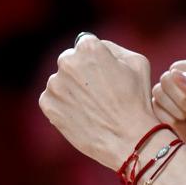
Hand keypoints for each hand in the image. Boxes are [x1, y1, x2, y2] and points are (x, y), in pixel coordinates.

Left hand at [39, 34, 158, 170]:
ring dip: (72, 89)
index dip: (98, 60)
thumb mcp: (137, 62)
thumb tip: (97, 46)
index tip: (106, 74)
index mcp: (89, 48)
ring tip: (92, 107)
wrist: (129, 140)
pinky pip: (52, 99)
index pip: (86, 44)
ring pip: (61, 81)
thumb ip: (113, 48)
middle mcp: (68, 62)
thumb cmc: (137, 100)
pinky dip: (64, 105)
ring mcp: (55, 84)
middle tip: (99, 93)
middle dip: (82, 73)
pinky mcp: (48, 105)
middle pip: (71, 61)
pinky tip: (82, 115)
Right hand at [151, 57, 185, 179]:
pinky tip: (182, 128)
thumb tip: (176, 76)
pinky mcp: (168, 111)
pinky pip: (153, 108)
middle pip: (166, 79)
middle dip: (179, 101)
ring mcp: (179, 95)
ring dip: (173, 112)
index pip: (180, 68)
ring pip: (157, 93)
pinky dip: (166, 120)